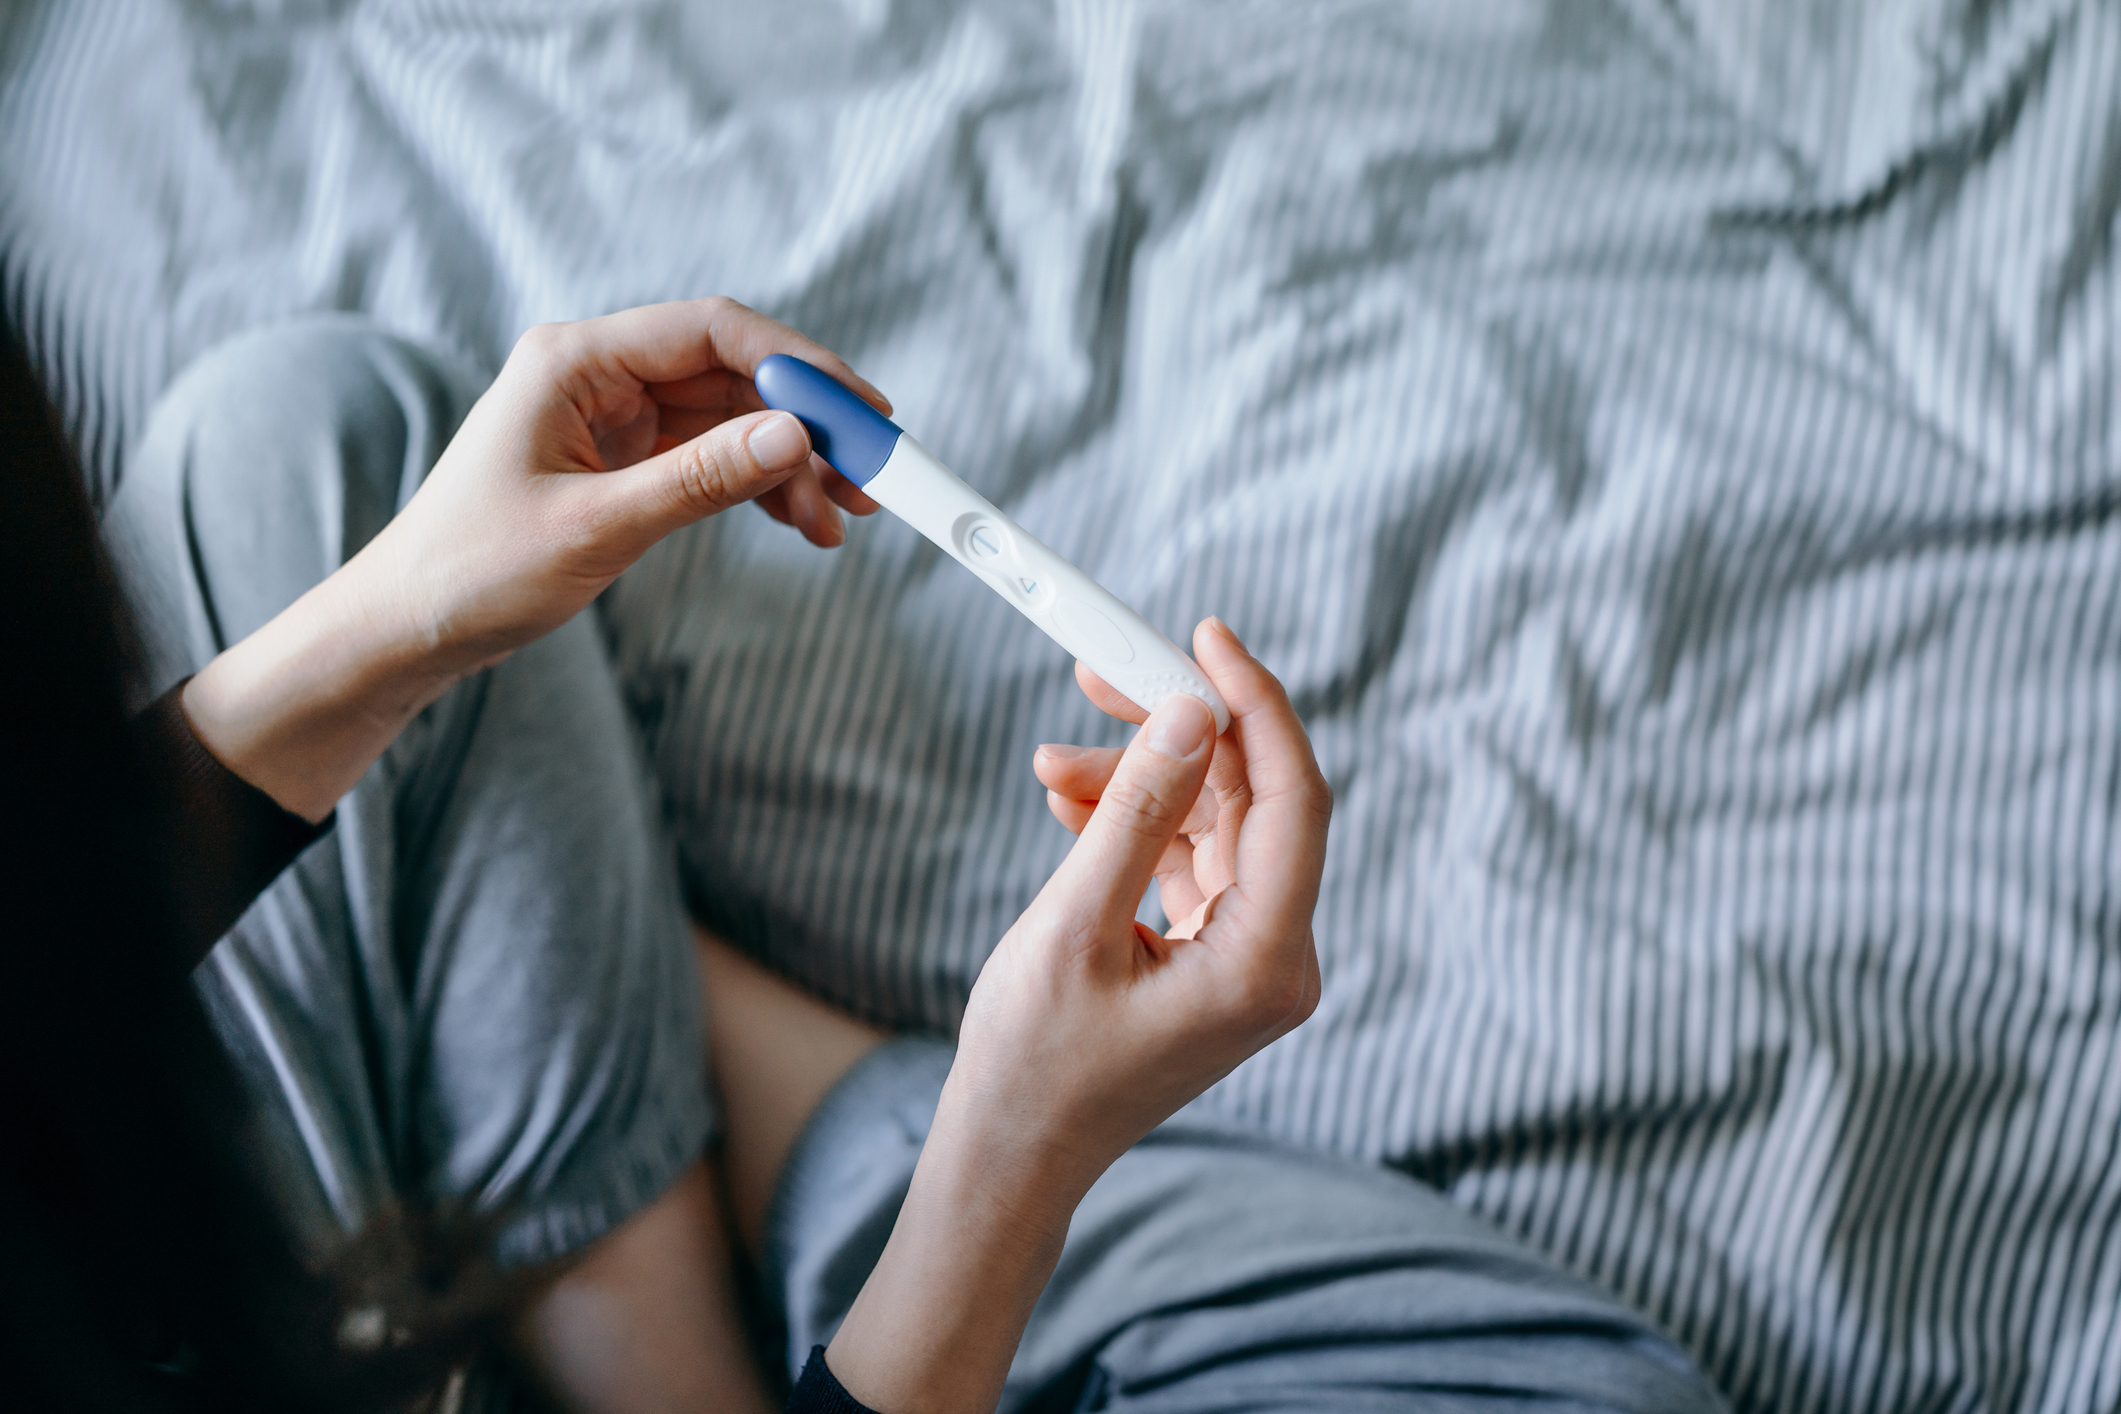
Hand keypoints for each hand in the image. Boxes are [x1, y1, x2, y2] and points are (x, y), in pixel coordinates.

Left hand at [359, 297, 886, 675]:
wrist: (411, 627)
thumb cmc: (475, 571)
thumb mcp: (596, 527)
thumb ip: (700, 479)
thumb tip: (796, 438)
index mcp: (575, 359)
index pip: (714, 331)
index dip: (800, 365)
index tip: (862, 411)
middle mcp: (599, 372)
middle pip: (736, 371)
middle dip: (810, 423)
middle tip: (872, 477)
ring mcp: (614, 414)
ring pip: (734, 417)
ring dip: (794, 463)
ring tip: (843, 518)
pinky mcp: (625, 457)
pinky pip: (714, 455)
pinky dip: (762, 485)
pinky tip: (802, 521)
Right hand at [950, 615, 1328, 1190]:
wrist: (1012, 1154)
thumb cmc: (1035, 1065)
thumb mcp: (1075, 924)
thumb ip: (1139, 811)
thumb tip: (1192, 713)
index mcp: (1266, 962)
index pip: (1295, 798)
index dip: (1256, 705)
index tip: (1205, 637)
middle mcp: (1276, 957)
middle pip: (1251, 800)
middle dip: (1176, 732)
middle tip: (1102, 673)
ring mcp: (1246, 958)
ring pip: (1211, 823)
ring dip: (1137, 780)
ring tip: (1050, 766)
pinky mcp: (1211, 955)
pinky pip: (1187, 858)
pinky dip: (1134, 823)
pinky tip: (1071, 803)